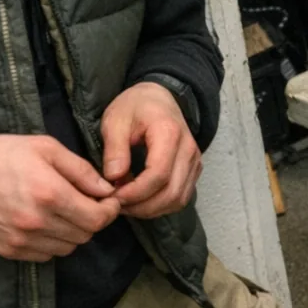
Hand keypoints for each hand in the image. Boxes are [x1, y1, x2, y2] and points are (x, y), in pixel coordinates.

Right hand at [0, 134, 120, 260]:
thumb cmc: (0, 153)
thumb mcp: (44, 148)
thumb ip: (80, 170)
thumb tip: (106, 189)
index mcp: (50, 193)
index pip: (97, 218)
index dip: (110, 211)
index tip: (110, 200)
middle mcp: (38, 222)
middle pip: (85, 235)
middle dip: (93, 220)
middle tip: (87, 203)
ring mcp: (22, 240)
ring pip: (67, 248)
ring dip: (74, 232)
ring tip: (64, 212)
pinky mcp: (9, 250)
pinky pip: (46, 255)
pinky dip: (53, 243)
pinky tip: (45, 223)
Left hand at [102, 82, 201, 219]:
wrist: (158, 97)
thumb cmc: (135, 106)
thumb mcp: (116, 120)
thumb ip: (115, 149)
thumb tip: (113, 179)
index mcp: (169, 133)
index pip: (158, 175)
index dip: (135, 192)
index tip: (112, 195)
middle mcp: (188, 149)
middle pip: (170, 193)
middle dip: (141, 206)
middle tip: (116, 204)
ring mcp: (194, 161)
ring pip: (177, 200)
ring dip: (150, 209)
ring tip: (126, 203)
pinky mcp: (193, 170)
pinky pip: (180, 197)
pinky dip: (160, 206)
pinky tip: (140, 201)